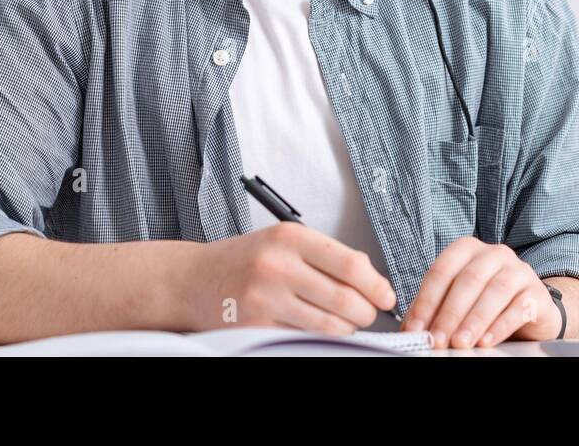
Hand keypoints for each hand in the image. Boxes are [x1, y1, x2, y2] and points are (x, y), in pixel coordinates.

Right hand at [186, 222, 396, 333]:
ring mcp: (264, 299)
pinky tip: (316, 331)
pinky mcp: (254, 328)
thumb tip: (371, 277)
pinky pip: (304, 340)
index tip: (386, 296)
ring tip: (343, 323)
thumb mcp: (283, 241)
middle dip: (366, 313)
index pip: (351, 264)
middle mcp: (277, 266)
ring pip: (330, 326)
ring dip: (346, 330)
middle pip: (345, 299)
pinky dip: (319, 340)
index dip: (377, 285)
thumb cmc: (244, 260)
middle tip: (367, 313)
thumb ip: (325, 255)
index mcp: (290, 238)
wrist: (192, 280)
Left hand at [399, 236, 559, 347]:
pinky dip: (500, 326)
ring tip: (460, 343)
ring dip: (474, 320)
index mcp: (467, 250)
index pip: (441, 271)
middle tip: (437, 340)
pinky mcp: (536, 292)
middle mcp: (494, 254)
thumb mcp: (458, 300)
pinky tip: (486, 341)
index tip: (416, 328)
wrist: (529, 307)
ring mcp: (518, 270)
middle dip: (449, 313)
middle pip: (468, 280)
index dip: (426, 301)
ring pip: (495, 291)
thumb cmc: (486, 302)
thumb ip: (435, 309)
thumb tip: (411, 330)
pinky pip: (518, 307)